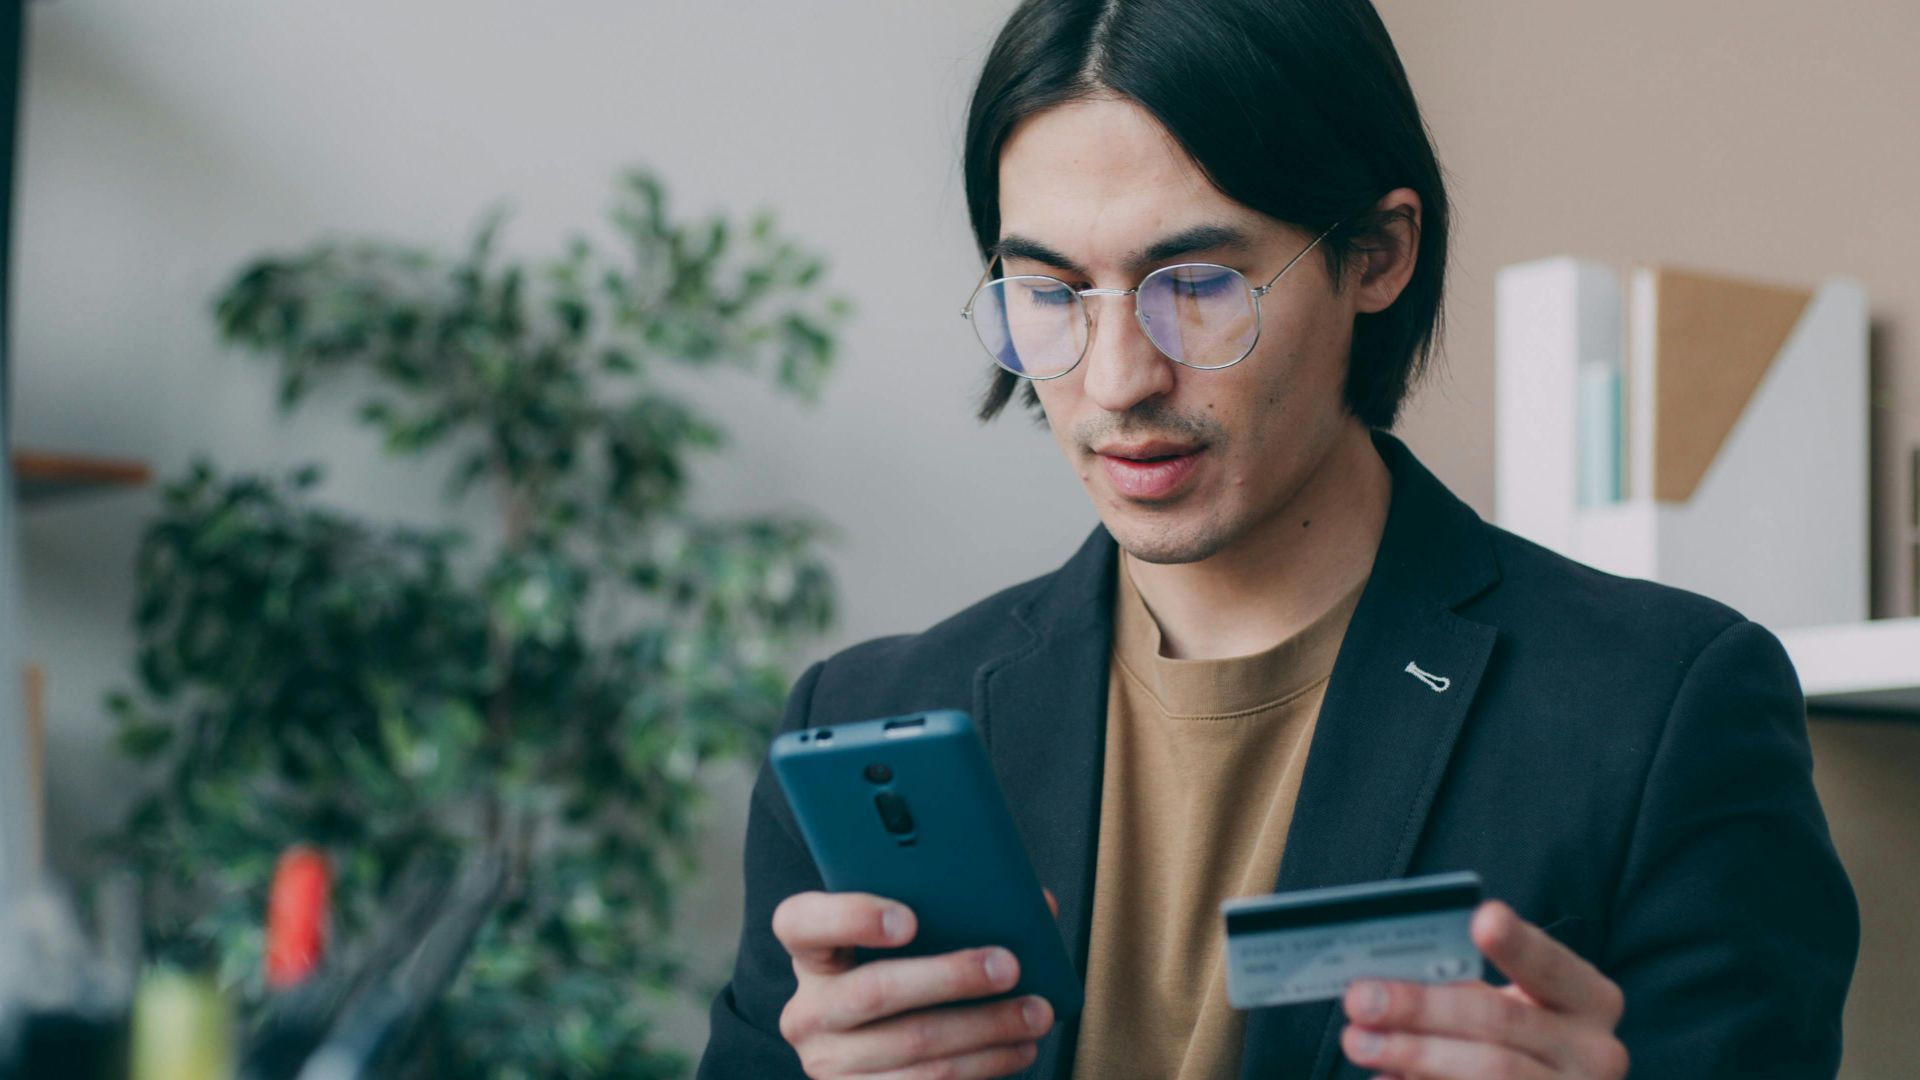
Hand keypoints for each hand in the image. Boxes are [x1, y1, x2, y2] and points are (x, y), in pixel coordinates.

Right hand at [772, 888, 1061, 1078]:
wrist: (883, 1058)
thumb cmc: (906, 979)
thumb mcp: (912, 947)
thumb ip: (954, 913)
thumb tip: (1034, 905)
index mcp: (812, 954)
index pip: (800, 922)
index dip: (850, 916)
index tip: (909, 918)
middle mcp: (808, 1011)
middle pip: (873, 990)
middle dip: (951, 977)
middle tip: (1008, 965)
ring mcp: (828, 1063)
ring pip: (913, 1046)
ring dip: (984, 1030)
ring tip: (1034, 1013)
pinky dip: (982, 1067)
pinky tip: (1015, 1048)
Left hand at [1338, 900, 1628, 1079]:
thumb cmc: (1516, 1040)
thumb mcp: (1510, 1005)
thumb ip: (1465, 983)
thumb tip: (1387, 976)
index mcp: (1591, 999)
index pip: (1549, 965)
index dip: (1516, 943)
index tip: (1482, 919)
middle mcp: (1596, 1052)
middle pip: (1500, 1021)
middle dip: (1422, 1006)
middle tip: (1361, 997)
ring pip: (1489, 1072)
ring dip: (1413, 1053)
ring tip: (1359, 1041)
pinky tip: (1386, 1079)